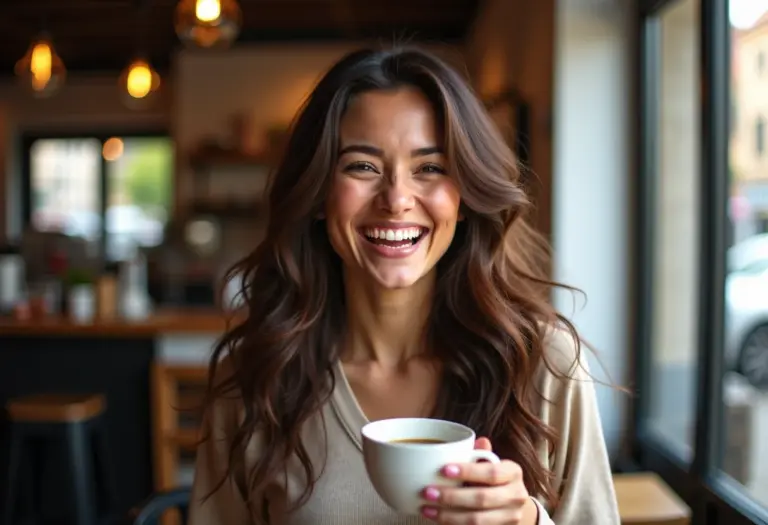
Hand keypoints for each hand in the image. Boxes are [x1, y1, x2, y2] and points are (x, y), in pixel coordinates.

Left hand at [420, 437, 537, 523]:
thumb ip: (481, 454)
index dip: (468, 471)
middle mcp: (516, 496)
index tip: (444, 469)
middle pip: (482, 498)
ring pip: (477, 520)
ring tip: (427, 508)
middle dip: (452, 497)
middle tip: (427, 491)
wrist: (510, 505)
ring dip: (448, 515)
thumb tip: (478, 441)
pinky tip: (436, 519)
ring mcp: (510, 517)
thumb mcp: (490, 463)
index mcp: (514, 472)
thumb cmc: (493, 478)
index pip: (491, 472)